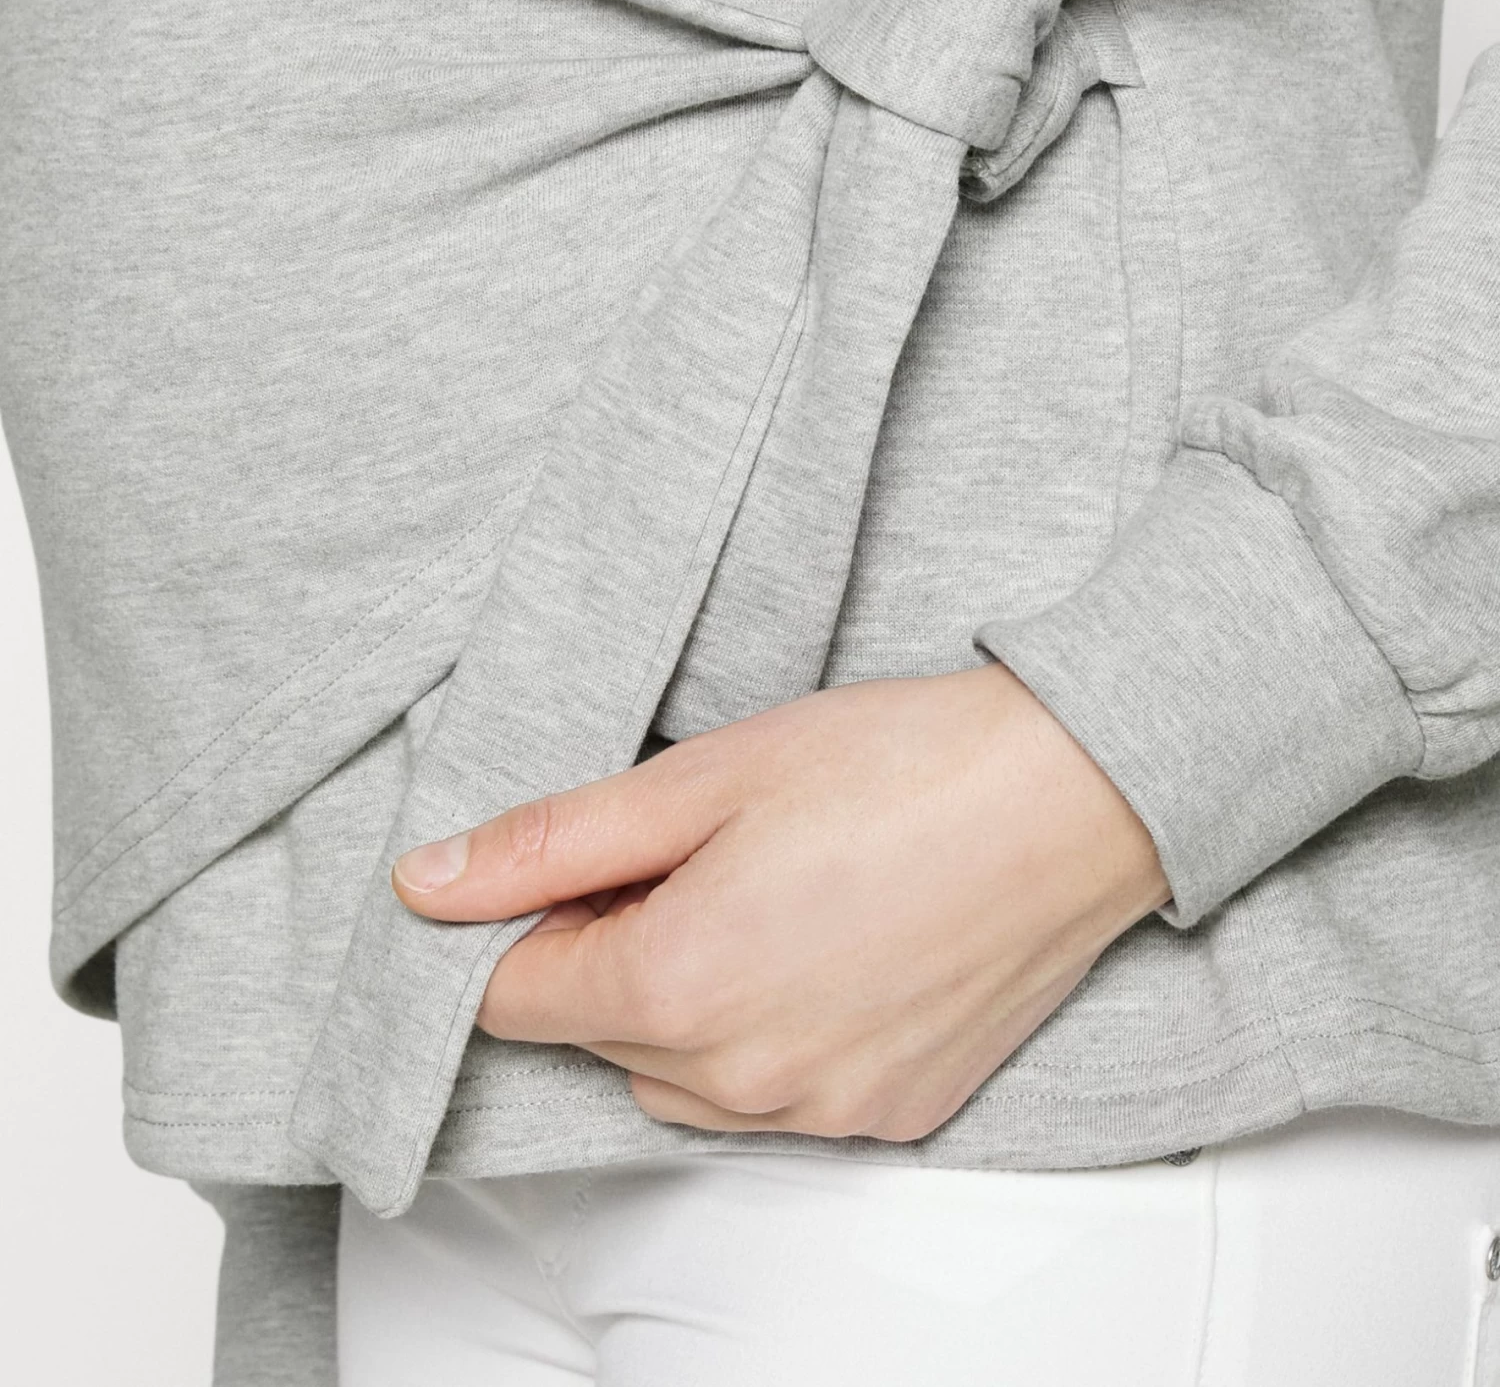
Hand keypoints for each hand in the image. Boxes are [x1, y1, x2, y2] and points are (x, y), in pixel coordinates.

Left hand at [392, 663, 1168, 1141]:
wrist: (1075, 795)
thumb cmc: (897, 764)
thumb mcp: (702, 776)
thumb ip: (551, 844)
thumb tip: (424, 887)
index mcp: (672, 987)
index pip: (512, 997)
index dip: (537, 919)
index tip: (601, 860)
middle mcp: (736, 1080)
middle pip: (598, 1035)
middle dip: (615, 951)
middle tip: (706, 854)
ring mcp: (818, 1111)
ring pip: (682, 1077)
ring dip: (690, 1003)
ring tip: (774, 895)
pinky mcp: (888, 1118)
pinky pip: (775, 1096)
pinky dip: (774, 1034)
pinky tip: (836, 943)